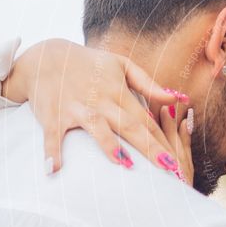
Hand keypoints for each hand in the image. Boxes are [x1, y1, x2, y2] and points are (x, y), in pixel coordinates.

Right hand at [2, 38, 193, 182]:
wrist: (47, 56)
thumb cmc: (90, 64)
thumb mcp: (122, 65)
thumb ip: (149, 84)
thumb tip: (178, 97)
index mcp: (119, 92)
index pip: (146, 119)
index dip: (164, 140)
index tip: (178, 161)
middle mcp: (101, 101)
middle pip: (130, 126)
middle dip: (150, 147)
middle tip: (168, 167)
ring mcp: (77, 108)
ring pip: (96, 127)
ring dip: (110, 146)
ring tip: (125, 165)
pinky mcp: (53, 116)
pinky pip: (53, 136)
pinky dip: (52, 152)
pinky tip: (55, 170)